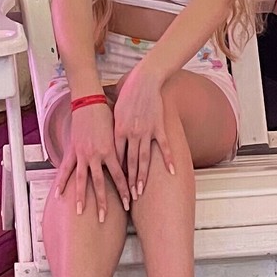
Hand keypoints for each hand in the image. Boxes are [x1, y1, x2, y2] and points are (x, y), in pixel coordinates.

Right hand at [55, 99, 130, 220]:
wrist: (90, 101)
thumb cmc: (107, 114)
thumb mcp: (118, 132)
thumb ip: (121, 149)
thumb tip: (129, 162)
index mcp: (111, 151)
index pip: (120, 176)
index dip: (124, 190)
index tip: (128, 203)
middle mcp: (96, 155)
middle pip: (101, 183)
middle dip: (103, 202)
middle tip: (103, 217)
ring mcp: (83, 154)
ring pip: (82, 180)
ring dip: (81, 197)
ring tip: (79, 211)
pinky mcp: (73, 151)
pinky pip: (66, 169)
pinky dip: (61, 182)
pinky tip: (58, 194)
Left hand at [112, 60, 173, 199]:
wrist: (145, 78)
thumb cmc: (128, 92)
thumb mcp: (115, 109)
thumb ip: (112, 125)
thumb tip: (105, 135)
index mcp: (118, 130)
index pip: (115, 157)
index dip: (114, 173)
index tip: (113, 186)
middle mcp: (131, 133)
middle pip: (129, 163)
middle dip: (128, 182)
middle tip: (128, 198)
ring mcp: (145, 131)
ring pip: (143, 158)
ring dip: (142, 176)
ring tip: (141, 191)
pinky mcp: (159, 126)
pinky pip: (163, 146)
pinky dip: (168, 159)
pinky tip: (172, 171)